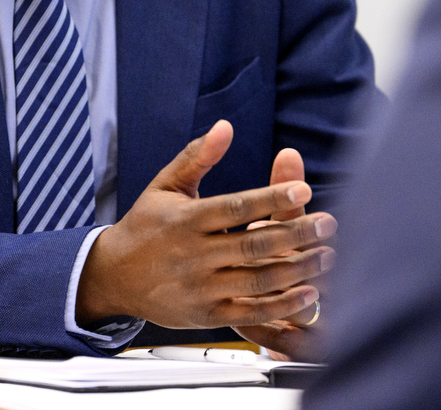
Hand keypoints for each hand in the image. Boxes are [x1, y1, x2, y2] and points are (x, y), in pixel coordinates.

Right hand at [76, 121, 336, 328]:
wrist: (112, 277)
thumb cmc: (144, 226)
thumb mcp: (165, 185)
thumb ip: (197, 157)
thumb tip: (225, 126)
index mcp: (186, 219)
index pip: (235, 207)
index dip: (271, 198)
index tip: (304, 189)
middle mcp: (194, 254)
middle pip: (252, 244)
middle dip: (296, 234)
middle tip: (328, 224)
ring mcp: (200, 287)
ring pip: (256, 279)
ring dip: (297, 269)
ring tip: (327, 255)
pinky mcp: (205, 314)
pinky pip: (249, 312)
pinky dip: (281, 305)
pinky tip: (308, 292)